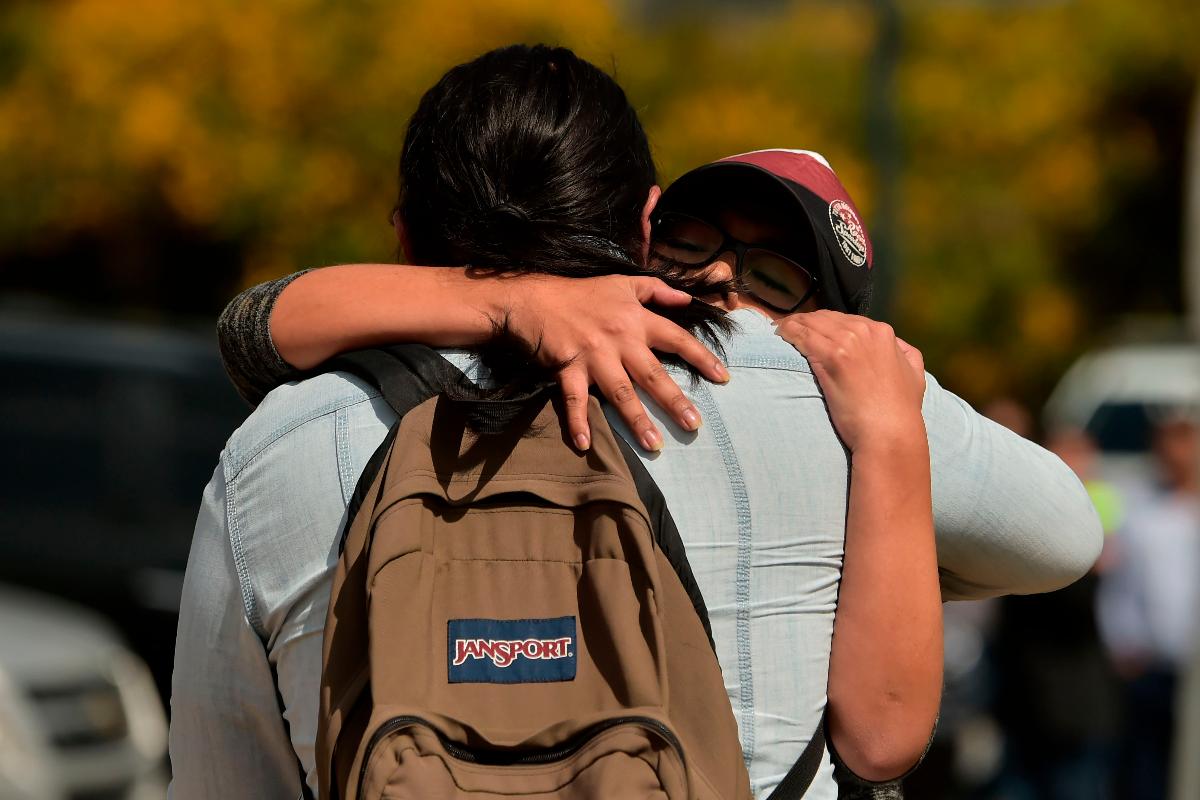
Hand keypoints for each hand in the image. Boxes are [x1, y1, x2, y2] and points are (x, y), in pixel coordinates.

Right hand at [500, 274, 729, 451]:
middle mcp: (619, 340)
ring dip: (637, 420)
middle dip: (674, 401)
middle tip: (694, 425)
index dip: (701, 357)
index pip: (676, 339)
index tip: (722, 378)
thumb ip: (656, 290)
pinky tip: (584, 445)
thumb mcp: (622, 283)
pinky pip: (574, 400)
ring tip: (655, 445)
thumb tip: (686, 300)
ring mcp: (593, 357)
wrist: (535, 298)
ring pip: (620, 393)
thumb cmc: (581, 293)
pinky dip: (578, 422)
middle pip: (653, 374)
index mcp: (636, 320)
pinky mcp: (567, 368)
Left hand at [773, 310, 925, 452]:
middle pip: (826, 318)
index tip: (813, 330)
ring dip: (794, 324)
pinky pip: (802, 335)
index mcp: (883, 333)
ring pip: (811, 323)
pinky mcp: (831, 357)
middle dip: (808, 321)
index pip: (846, 319)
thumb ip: (905, 354)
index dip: (827, 324)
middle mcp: (865, 331)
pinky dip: (789, 331)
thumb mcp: (914, 374)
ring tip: (781, 330)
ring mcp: (847, 342)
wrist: (890, 432)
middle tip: (790, 328)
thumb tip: (898, 346)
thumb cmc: (901, 410)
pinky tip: (780, 334)